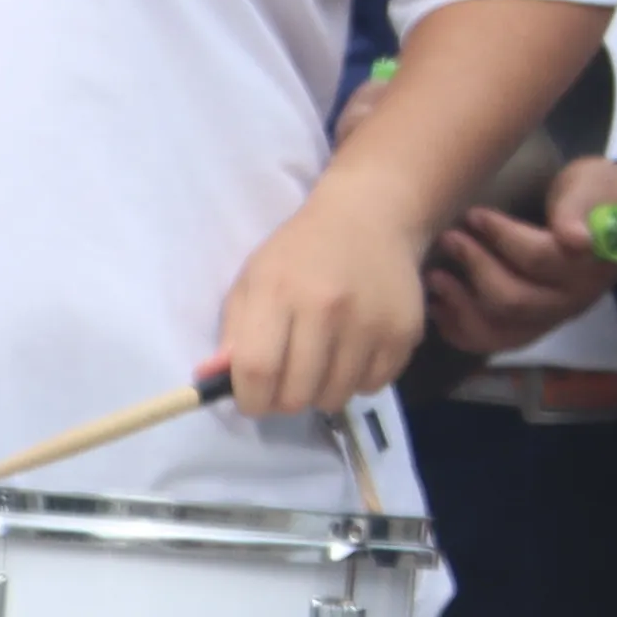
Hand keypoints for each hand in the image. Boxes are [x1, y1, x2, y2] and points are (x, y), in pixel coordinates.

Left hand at [216, 182, 435, 416]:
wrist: (371, 216)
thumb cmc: (301, 251)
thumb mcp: (254, 278)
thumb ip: (234, 331)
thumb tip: (213, 380)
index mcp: (278, 291)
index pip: (257, 370)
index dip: (250, 399)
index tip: (252, 400)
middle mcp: (326, 308)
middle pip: (297, 394)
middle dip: (284, 400)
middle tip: (288, 381)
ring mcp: (370, 322)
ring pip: (336, 398)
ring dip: (322, 391)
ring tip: (322, 362)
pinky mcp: (403, 332)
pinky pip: (373, 386)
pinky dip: (358, 380)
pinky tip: (353, 352)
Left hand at [420, 153, 616, 358]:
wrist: (609, 221)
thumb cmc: (591, 195)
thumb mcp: (588, 187)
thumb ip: (577, 209)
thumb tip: (576, 240)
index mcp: (588, 264)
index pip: (539, 259)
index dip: (502, 237)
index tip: (474, 214)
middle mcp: (571, 300)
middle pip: (515, 300)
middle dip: (475, 268)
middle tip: (449, 239)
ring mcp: (550, 319)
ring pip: (501, 330)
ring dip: (462, 306)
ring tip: (435, 278)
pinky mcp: (532, 328)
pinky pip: (495, 342)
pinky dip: (462, 331)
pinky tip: (438, 309)